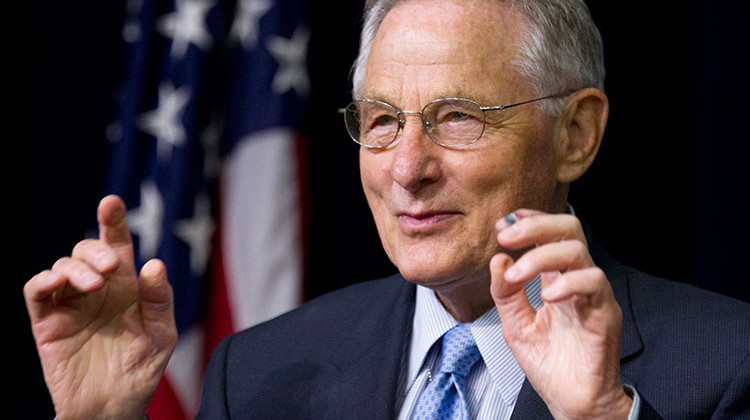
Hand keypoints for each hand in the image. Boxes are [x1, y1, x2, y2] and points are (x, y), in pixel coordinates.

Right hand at [23, 195, 177, 419]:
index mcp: (126, 287)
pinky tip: (58, 282)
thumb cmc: (141, 370)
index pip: (118, 245)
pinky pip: (37, 291)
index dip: (113, 222)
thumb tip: (154, 264)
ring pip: (62, 265)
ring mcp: (70, 304)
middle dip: (98, 249)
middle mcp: (97, 289)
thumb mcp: (161, 334)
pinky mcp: (47, 323)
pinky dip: (44, 280)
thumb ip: (159, 300)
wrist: (114, 407)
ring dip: (77, 266)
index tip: (111, 202)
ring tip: (95, 284)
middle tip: (113, 266)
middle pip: (88, 250)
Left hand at [490, 209, 631, 419]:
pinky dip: (568, 282)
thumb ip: (505, 293)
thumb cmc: (549, 364)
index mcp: (555, 279)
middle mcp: (575, 280)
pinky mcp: (604, 312)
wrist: (571, 401)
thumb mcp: (515, 324)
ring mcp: (592, 294)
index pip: (550, 233)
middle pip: (568, 229)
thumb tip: (498, 259)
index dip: (528, 221)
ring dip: (540, 256)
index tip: (502, 226)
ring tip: (517, 275)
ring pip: (577, 250)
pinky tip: (547, 296)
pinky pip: (594, 282)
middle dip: (534, 225)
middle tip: (506, 236)